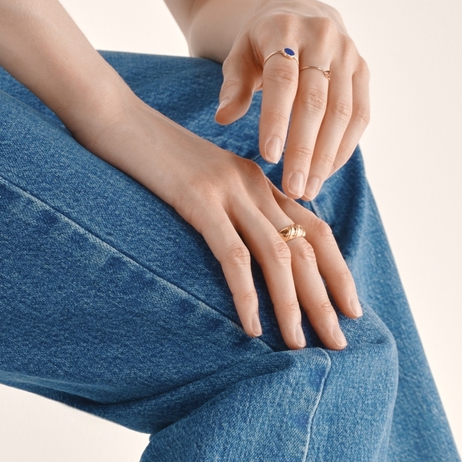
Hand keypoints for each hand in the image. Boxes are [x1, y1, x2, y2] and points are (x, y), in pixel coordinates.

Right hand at [77, 89, 361, 350]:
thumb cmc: (148, 155)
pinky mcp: (198, 200)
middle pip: (306, 248)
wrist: (110, 115)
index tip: (351, 308)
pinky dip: (247, 296)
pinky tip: (252, 328)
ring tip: (299, 346)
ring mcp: (227, 191)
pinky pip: (233, 257)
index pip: (315, 229)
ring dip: (292, 306)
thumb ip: (232, 207)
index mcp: (259, 180)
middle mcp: (253, 184)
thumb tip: (250, 253)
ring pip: (278, 256)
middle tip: (340, 342)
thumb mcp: (202, 179)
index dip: (338, 271)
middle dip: (326, 299)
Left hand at [212, 0, 369, 201]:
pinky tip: (325, 173)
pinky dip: (343, 148)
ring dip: (326, 156)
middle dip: (304, 150)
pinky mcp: (363, 70)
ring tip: (309, 190)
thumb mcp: (238, 56)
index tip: (269, 157)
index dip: (277, 119)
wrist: (295, 11)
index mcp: (284, 29)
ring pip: (342, 112)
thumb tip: (224, 117)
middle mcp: (322, 36)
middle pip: (316, 101)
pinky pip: (360, 115)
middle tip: (292, 189)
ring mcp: (347, 52)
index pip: (282, 79)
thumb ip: (233, 86)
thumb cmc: (259, 44)